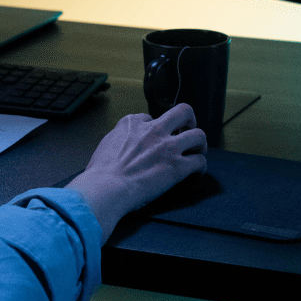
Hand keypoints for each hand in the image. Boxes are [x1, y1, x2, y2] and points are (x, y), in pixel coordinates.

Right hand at [66, 103, 206, 242]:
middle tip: (187, 130)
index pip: (150, 117)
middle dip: (188, 120)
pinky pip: (199, 161)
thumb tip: (123, 144)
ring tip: (197, 151)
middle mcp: (153, 131)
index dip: (155, 127)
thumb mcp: (106, 143)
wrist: (106, 188)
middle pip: (183, 112)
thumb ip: (120, 138)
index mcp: (133, 124)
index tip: (156, 137)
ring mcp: (168, 147)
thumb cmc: (101, 173)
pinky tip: (195, 172)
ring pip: (198, 135)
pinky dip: (200, 167)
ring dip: (199, 144)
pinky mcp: (177, 166)